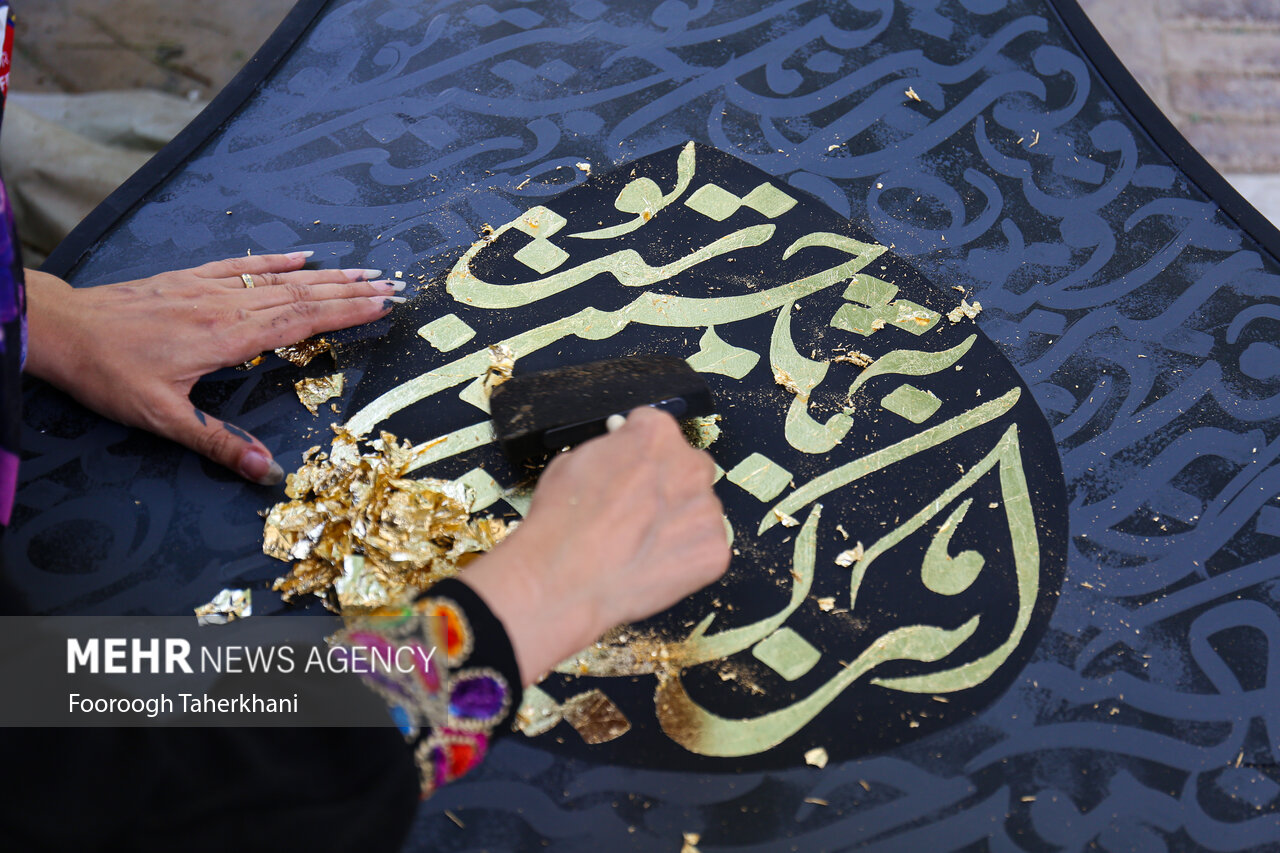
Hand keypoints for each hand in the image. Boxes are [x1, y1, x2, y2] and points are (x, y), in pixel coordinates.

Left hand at [24, 253, 403, 483]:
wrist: (62, 330)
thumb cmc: (109, 375)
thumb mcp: (162, 418)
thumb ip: (218, 443)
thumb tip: (266, 472)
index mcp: (227, 337)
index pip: (300, 321)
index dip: (345, 313)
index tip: (382, 305)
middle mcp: (226, 306)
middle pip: (301, 295)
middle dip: (350, 290)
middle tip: (390, 284)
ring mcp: (209, 287)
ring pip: (279, 279)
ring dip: (326, 275)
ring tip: (363, 270)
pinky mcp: (190, 279)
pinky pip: (243, 265)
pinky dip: (276, 260)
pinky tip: (302, 256)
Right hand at [464, 407, 730, 684]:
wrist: (564, 579)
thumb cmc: (562, 523)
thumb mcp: (573, 461)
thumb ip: (611, 450)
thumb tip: (621, 449)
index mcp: (655, 435)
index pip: (657, 429)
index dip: (638, 450)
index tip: (632, 465)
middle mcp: (689, 465)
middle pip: (688, 465)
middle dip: (668, 482)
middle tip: (639, 508)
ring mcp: (706, 510)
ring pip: (699, 508)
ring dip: (678, 519)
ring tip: (640, 542)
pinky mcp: (714, 549)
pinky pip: (706, 545)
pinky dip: (686, 555)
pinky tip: (653, 562)